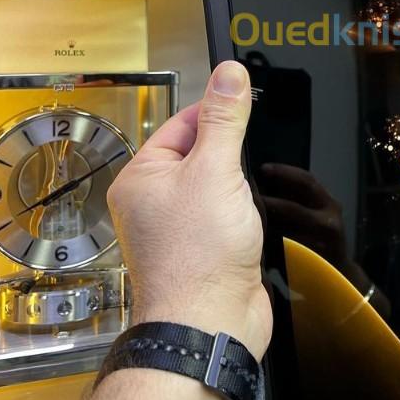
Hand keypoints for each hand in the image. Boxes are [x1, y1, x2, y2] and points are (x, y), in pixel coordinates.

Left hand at [107, 62, 271, 362]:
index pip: (181, 123)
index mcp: (142, 177)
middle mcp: (154, 202)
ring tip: (251, 193)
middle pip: (201, 153)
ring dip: (241, 186)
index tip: (247, 100)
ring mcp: (179, 228)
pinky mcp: (205, 250)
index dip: (216, 112)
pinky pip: (228, 215)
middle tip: (253, 154)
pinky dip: (246, 212)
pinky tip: (257, 217)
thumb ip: (224, 120)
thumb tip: (229, 74)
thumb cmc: (199, 259)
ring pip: (218, 186)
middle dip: (232, 153)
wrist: (211, 325)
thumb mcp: (216, 171)